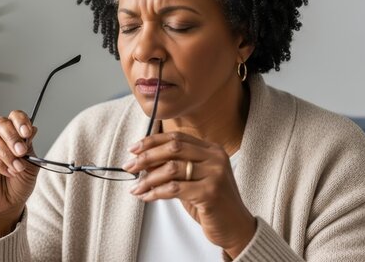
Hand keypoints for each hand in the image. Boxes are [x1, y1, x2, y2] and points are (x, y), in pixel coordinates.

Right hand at [0, 110, 39, 238]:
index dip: (20, 121)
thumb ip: (30, 146)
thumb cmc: (20, 182)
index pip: (13, 117)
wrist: (10, 203)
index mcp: (11, 133)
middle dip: (13, 136)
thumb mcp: (32, 163)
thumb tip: (33, 129)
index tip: (28, 132)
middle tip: (22, 151)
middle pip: (0, 124)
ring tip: (18, 168)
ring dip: (8, 154)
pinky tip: (8, 172)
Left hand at [122, 132, 255, 257]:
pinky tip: (147, 197)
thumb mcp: (194, 179)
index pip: (177, 137)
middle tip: (129, 166)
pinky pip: (174, 188)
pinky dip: (156, 193)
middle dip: (146, 156)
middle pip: (173, 148)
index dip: (153, 141)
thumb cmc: (211, 203)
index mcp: (212, 150)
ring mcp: (215, 174)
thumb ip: (175, 168)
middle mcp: (215, 158)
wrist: (235, 227)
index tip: (134, 148)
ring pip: (171, 168)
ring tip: (136, 188)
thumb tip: (143, 162)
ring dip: (148, 178)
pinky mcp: (210, 192)